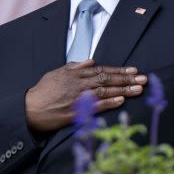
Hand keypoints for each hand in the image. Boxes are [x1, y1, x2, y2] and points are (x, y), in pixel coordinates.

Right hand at [25, 59, 146, 132]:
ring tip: (139, 89)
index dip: (118, 71)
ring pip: (105, 91)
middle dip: (126, 79)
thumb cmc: (42, 91)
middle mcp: (79, 84)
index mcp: (75, 75)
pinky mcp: (76, 111)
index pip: (101, 70)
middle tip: (143, 78)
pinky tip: (122, 101)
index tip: (133, 70)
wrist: (29, 108)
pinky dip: (109, 103)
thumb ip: (74, 67)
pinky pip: (95, 106)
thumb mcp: (56, 73)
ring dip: (123, 90)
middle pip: (107, 79)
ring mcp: (78, 97)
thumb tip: (90, 61)